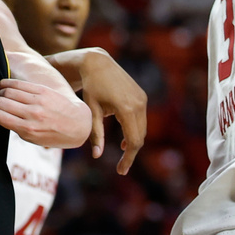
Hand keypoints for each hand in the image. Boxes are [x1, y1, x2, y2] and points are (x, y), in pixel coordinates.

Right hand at [0, 78, 91, 148]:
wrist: (79, 124)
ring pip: (9, 91)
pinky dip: (7, 83)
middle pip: (1, 102)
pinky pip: (21, 84)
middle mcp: (32, 114)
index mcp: (28, 129)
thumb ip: (17, 128)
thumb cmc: (54, 134)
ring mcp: (39, 101)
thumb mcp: (33, 138)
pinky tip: (2, 85)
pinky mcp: (45, 91)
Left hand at [78, 48, 147, 174]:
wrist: (99, 64)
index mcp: (126, 109)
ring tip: (122, 154)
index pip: (133, 140)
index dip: (128, 158)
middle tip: (121, 168)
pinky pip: (142, 119)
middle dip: (132, 153)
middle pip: (140, 136)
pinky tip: (124, 139)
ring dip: (134, 142)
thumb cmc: (91, 87)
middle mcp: (139, 104)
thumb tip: (97, 156)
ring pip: (143, 129)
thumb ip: (96, 134)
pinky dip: (135, 131)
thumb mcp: (91, 112)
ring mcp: (142, 99)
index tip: (121, 171)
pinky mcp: (142, 97)